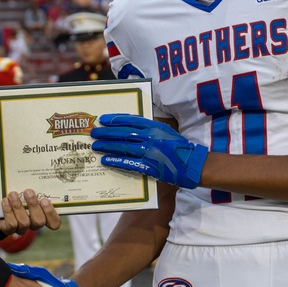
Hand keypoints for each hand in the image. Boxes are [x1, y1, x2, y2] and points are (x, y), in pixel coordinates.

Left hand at [0, 188, 60, 235]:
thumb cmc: (18, 194)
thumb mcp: (27, 191)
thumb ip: (34, 187)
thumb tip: (38, 170)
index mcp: (43, 216)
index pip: (54, 223)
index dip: (51, 214)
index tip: (45, 200)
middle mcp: (34, 224)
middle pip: (39, 221)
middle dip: (34, 206)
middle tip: (29, 192)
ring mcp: (21, 228)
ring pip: (24, 222)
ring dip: (18, 206)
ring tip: (13, 194)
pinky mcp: (8, 229)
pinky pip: (11, 224)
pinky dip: (8, 211)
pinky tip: (5, 200)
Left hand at [90, 114, 207, 188]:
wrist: (193, 164)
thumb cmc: (178, 148)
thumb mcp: (165, 132)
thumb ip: (150, 128)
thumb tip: (130, 127)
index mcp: (155, 127)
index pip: (131, 120)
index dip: (115, 119)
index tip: (103, 119)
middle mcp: (152, 137)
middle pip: (124, 133)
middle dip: (106, 133)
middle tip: (94, 133)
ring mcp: (150, 152)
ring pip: (124, 147)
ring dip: (107, 146)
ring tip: (95, 146)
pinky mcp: (150, 166)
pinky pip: (129, 163)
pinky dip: (116, 161)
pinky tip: (106, 160)